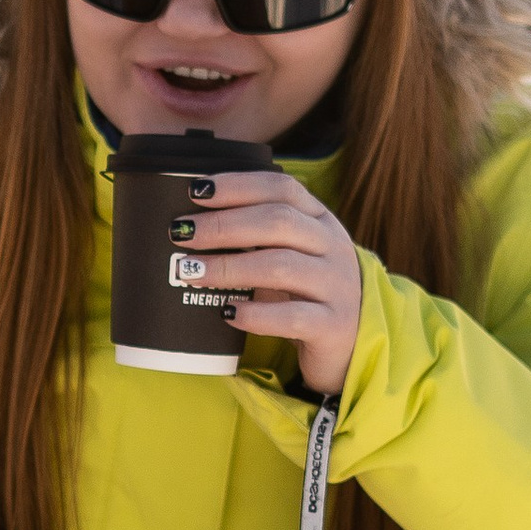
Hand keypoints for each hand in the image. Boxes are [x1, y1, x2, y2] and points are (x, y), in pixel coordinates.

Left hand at [187, 168, 364, 396]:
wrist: (349, 344)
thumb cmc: (303, 294)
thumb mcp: (288, 255)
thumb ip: (255, 237)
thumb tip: (187, 226)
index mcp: (320, 221)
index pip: (282, 189)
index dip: (238, 185)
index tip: (196, 190)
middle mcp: (333, 247)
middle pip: (278, 222)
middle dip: (223, 224)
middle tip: (181, 232)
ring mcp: (337, 287)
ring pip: (281, 266)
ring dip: (229, 266)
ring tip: (190, 271)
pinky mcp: (333, 327)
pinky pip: (292, 317)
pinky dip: (254, 314)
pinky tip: (226, 313)